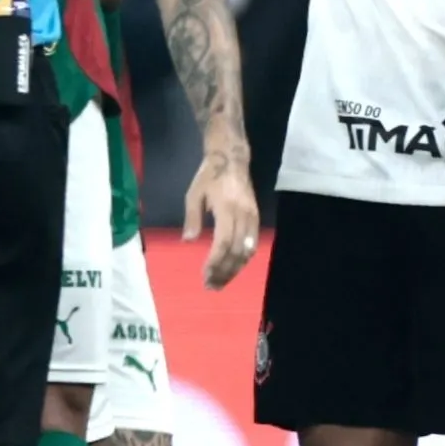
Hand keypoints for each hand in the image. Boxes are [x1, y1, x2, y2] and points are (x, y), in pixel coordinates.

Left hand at [184, 150, 259, 287]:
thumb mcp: (193, 194)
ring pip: (247, 251)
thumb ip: (192, 218)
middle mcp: (243, 215)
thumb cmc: (208, 176)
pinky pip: (252, 244)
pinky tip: (232, 268)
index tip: (205, 275)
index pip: (223, 242)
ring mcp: (252, 217)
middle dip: (224, 271)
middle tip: (211, 286)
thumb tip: (188, 241)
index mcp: (227, 208)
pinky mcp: (256, 218)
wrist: (231, 160)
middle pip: (236, 251)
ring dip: (234, 269)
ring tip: (220, 282)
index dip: (215, 262)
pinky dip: (243, 259)